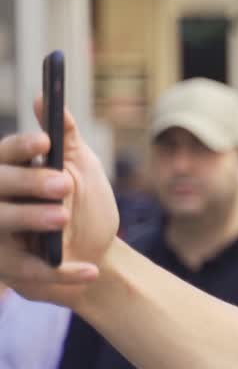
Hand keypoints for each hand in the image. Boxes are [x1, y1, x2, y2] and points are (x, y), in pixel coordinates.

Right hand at [0, 99, 119, 306]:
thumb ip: (65, 136)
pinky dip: (58, 271)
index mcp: (11, 173)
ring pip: (1, 225)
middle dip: (27, 182)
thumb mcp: (80, 168)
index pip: (4, 155)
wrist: (98, 255)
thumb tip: (45, 97)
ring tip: (62, 218)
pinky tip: (89, 270)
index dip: (20, 147)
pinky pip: (26, 271)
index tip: (44, 142)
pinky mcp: (9, 271)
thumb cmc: (84, 206)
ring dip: (30, 219)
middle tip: (62, 184)